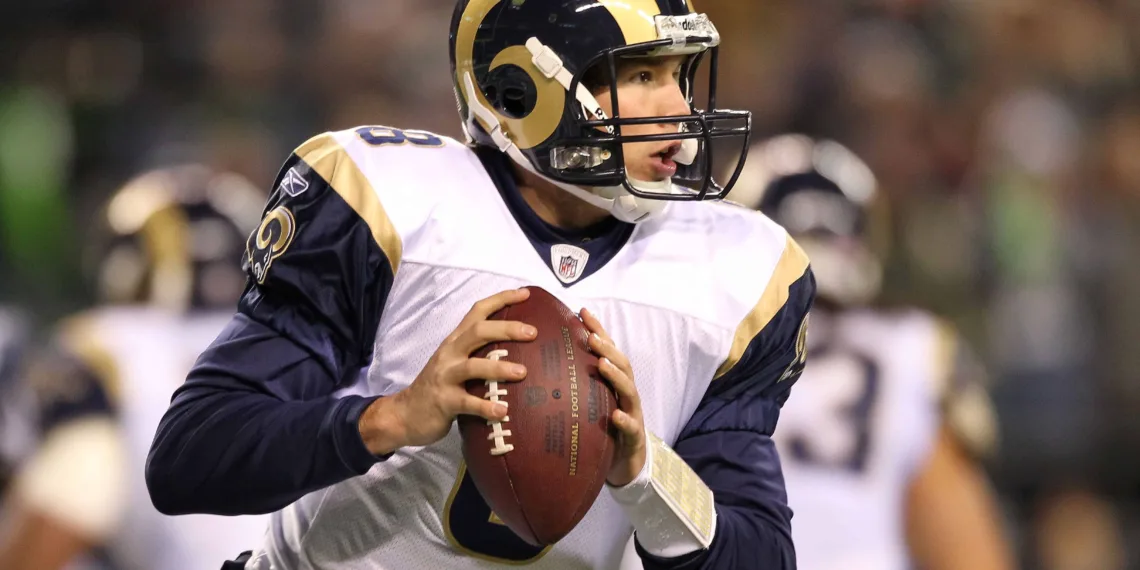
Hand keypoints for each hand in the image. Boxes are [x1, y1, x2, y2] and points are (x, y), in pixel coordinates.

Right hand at [359, 288, 536, 453]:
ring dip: (499, 368)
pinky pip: (467, 403)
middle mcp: (450, 353)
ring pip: (473, 366)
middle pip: (478, 332)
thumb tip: (521, 353)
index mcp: (455, 341)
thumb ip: (480, 355)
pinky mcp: (444, 401)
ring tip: (523, 372)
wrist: (405, 414)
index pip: (477, 312)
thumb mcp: (455, 363)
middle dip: (507, 329)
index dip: (501, 299)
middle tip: (532, 333)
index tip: (526, 294)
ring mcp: (445, 376)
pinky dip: (486, 407)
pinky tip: (503, 411)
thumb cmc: (439, 388)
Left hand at [581, 308, 645, 486]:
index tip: (581, 311)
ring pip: (629, 390)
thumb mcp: (588, 404)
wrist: (625, 465)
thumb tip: (539, 364)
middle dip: (608, 348)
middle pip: (622, 364)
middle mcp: (625, 394)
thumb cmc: (603, 431)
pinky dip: (624, 420)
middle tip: (591, 336)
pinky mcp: (634, 438)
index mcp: (614, 383)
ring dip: (616, 375)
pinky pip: (631, 428)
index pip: (608, 351)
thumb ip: (574, 384)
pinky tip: (615, 416)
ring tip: (602, 364)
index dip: (597, 330)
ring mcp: (632, 414)